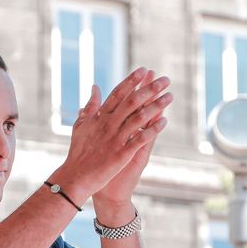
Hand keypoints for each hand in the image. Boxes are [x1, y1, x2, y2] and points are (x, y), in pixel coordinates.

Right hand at [53, 68, 171, 202]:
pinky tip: (164, 121)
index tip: (143, 70)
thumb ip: (90, 106)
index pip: (117, 94)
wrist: (76, 177)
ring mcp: (115, 138)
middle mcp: (108, 124)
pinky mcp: (121, 153)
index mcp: (99, 117)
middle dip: (149, 89)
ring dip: (156, 106)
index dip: (131, 81)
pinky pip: (140, 139)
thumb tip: (95, 87)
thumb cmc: (78, 152)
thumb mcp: (81, 125)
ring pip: (139, 117)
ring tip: (170, 96)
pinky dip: (153, 129)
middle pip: (132, 102)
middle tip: (165, 79)